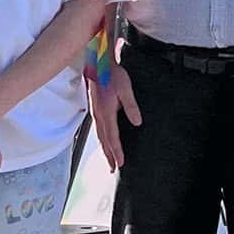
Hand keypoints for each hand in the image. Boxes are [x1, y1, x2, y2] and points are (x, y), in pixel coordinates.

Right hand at [86, 55, 140, 172]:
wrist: (98, 64)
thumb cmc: (112, 74)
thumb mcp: (125, 88)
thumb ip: (131, 106)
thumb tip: (138, 122)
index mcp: (106, 113)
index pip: (112, 137)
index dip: (117, 152)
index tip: (120, 164)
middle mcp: (98, 115)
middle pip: (104, 140)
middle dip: (109, 155)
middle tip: (113, 169)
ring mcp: (95, 112)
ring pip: (100, 136)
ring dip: (105, 149)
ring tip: (109, 159)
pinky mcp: (95, 109)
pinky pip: (98, 129)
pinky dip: (102, 139)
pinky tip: (105, 140)